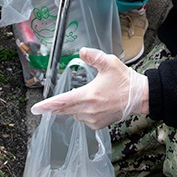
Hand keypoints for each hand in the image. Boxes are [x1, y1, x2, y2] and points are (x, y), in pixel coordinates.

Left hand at [31, 48, 148, 128]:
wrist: (139, 97)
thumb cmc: (125, 80)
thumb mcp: (109, 63)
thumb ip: (93, 56)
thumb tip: (81, 51)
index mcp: (89, 95)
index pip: (63, 101)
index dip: (48, 105)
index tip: (36, 108)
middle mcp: (89, 110)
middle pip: (65, 110)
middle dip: (55, 107)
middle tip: (44, 107)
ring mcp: (94, 119)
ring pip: (74, 114)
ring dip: (72, 108)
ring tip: (79, 98)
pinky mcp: (99, 124)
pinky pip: (84, 119)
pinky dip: (82, 113)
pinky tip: (89, 105)